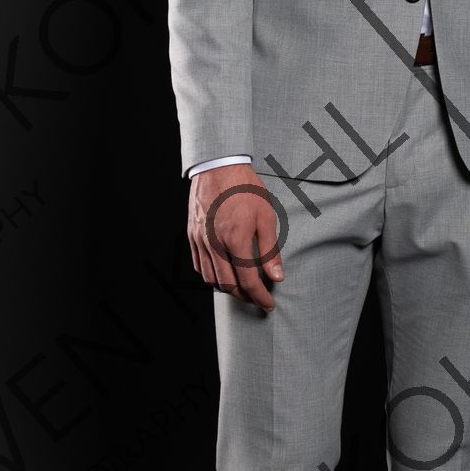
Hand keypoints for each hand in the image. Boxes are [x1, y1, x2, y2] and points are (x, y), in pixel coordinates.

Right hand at [188, 168, 283, 311]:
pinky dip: (211, 276)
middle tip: (258, 298)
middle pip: (228, 285)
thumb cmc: (245, 188)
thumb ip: (270, 250)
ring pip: (211, 279)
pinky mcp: (192, 236)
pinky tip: (223, 274)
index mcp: (235, 240)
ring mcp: (200, 241)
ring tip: (243, 288)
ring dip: (227, 289)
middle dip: (245, 297)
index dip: (260, 297)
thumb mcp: (266, 216)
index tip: (268, 304)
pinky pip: (198, 266)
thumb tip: (277, 277)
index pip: (248, 281)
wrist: (218, 166)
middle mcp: (214, 244)